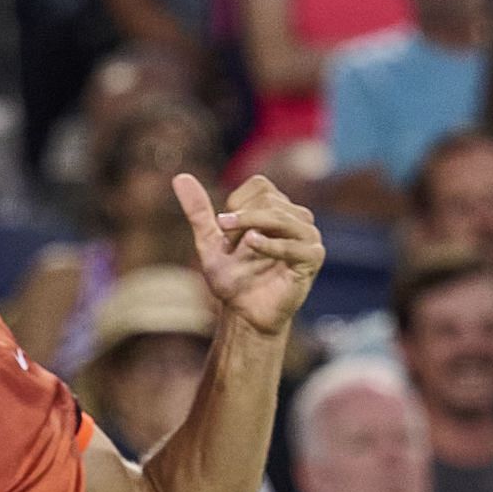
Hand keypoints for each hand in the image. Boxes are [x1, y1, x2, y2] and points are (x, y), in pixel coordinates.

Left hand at [174, 173, 322, 335]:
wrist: (245, 314)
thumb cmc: (232, 279)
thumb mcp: (209, 242)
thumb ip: (198, 210)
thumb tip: (179, 177)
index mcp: (277, 208)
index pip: (260, 185)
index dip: (237, 204)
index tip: (225, 230)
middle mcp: (297, 217)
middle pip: (267, 199)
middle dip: (241, 220)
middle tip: (231, 247)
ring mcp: (308, 235)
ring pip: (279, 216)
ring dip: (250, 229)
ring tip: (239, 250)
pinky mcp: (313, 257)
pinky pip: (292, 243)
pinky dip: (269, 244)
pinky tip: (251, 245)